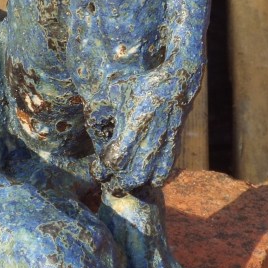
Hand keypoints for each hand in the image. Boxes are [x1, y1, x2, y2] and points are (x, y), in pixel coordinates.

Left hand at [87, 63, 198, 192]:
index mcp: (134, 124)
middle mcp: (150, 139)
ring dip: (133, 185)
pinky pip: (164, 174)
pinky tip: (143, 176)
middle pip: (133, 178)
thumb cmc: (140, 85)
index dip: (105, 164)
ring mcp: (164, 146)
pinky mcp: (173, 148)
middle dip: (117, 184)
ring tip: (122, 182)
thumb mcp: (114, 90)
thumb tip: (92, 125)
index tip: (100, 160)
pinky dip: (152, 180)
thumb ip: (100, 109)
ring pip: (149, 179)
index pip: (117, 158)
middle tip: (107, 181)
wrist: (176, 83)